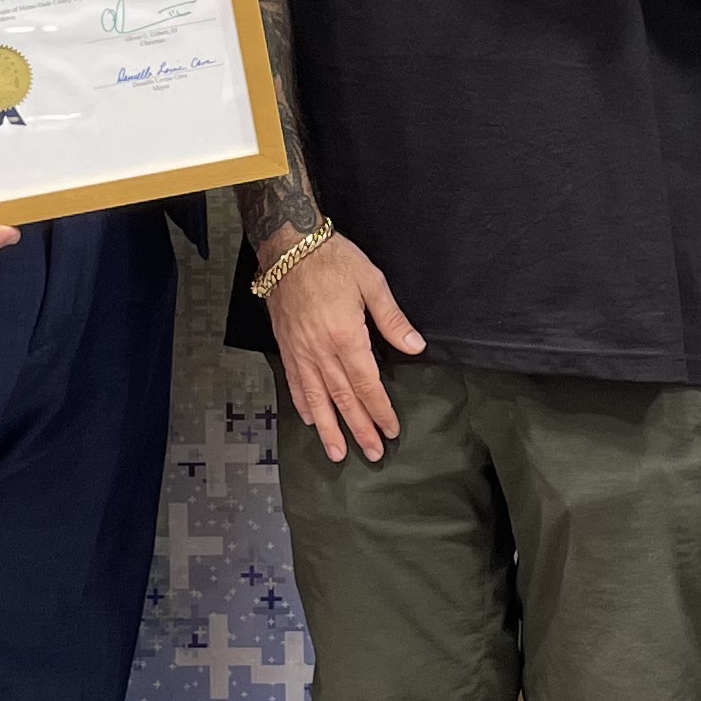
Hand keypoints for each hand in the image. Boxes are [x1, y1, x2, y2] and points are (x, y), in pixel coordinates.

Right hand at [262, 233, 425, 464]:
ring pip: (316, 399)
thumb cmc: (333, 259)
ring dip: (329, 429)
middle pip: (343, 398)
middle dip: (359, 429)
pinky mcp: (286, 346)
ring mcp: (300, 351)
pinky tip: (312, 420)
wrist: (288, 246)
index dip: (380, 410)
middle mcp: (320, 350)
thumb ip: (392, 320)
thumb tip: (414, 347)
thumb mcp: (371, 282)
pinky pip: (295, 383)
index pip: (366, 384)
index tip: (391, 430)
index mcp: (345, 336)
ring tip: (338, 453)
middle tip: (372, 453)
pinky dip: (303, 405)